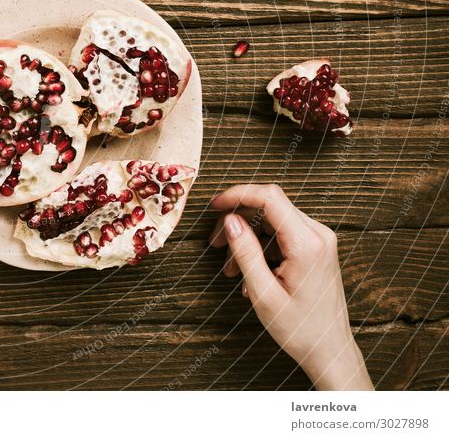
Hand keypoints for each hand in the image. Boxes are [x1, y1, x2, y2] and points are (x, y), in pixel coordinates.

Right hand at [209, 184, 372, 389]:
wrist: (329, 350)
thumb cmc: (300, 329)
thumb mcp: (264, 294)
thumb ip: (246, 253)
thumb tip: (230, 221)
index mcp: (307, 244)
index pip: (270, 197)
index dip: (237, 195)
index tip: (214, 206)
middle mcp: (318, 235)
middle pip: (269, 206)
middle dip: (237, 220)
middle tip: (215, 243)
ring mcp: (320, 240)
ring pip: (273, 220)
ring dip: (247, 237)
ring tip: (230, 268)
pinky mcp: (316, 247)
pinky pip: (282, 234)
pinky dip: (261, 246)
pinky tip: (249, 271)